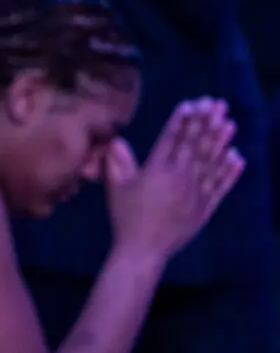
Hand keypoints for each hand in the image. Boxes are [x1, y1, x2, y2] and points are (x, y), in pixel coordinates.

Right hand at [107, 97, 243, 259]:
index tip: (191, 103)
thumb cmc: (126, 217)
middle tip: (217, 103)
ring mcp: (196, 193)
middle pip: (195, 145)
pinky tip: (236, 157)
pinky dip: (229, 172)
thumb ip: (118, 163)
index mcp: (157, 171)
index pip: (172, 139)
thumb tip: (116, 140)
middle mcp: (180, 178)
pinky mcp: (205, 207)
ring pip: (211, 162)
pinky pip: (221, 186)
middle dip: (206, 122)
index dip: (182, 120)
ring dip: (221, 141)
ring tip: (229, 122)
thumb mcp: (116, 188)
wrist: (143, 250)